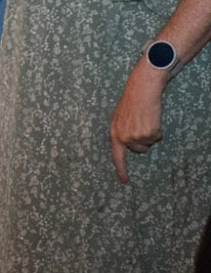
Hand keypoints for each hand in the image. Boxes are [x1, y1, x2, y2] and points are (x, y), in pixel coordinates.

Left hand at [110, 58, 167, 182]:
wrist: (141, 90)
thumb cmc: (131, 101)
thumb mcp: (119, 118)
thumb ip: (121, 132)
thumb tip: (127, 142)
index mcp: (114, 133)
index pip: (116, 156)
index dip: (121, 169)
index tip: (124, 182)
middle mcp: (124, 137)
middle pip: (138, 150)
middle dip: (142, 140)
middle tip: (141, 123)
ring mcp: (136, 136)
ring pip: (149, 143)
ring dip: (150, 133)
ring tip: (145, 119)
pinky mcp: (148, 133)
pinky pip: (157, 137)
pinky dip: (158, 129)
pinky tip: (152, 118)